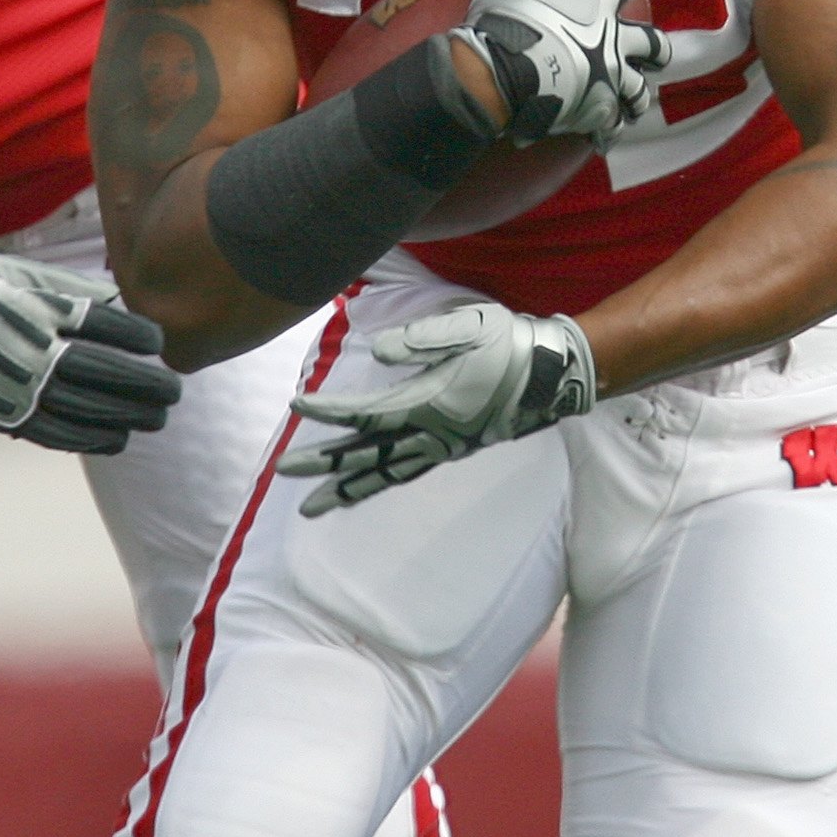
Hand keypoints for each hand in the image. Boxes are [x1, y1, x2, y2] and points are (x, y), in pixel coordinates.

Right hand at [0, 255, 182, 451]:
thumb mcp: (14, 274)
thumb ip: (66, 286)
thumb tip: (119, 300)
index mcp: (37, 309)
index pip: (106, 325)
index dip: (140, 336)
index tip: (157, 343)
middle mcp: (32, 351)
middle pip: (107, 372)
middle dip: (148, 383)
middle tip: (174, 389)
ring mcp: (19, 388)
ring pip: (90, 409)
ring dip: (130, 416)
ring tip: (158, 417)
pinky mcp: (5, 417)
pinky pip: (60, 435)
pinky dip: (94, 438)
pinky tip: (119, 438)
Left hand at [282, 303, 595, 512]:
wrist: (553, 373)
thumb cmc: (510, 343)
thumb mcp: (468, 329)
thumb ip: (420, 340)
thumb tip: (376, 354)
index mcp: (429, 404)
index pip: (366, 412)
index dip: (329, 410)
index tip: (296, 404)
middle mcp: (430, 434)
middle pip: (366, 454)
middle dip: (324, 463)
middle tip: (283, 471)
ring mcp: (441, 446)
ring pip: (384, 473)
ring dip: (345, 489)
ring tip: (312, 508)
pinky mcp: (451, 448)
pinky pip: (404, 473)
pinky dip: (377, 485)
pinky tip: (361, 489)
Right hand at [459, 0, 670, 143]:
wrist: (497, 74)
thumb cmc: (506, 19)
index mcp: (600, 4)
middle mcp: (615, 44)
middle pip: (655, 45)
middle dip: (656, 48)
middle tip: (652, 52)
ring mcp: (609, 82)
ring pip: (640, 93)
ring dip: (637, 96)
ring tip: (632, 100)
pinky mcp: (596, 114)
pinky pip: (611, 128)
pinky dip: (608, 131)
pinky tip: (604, 136)